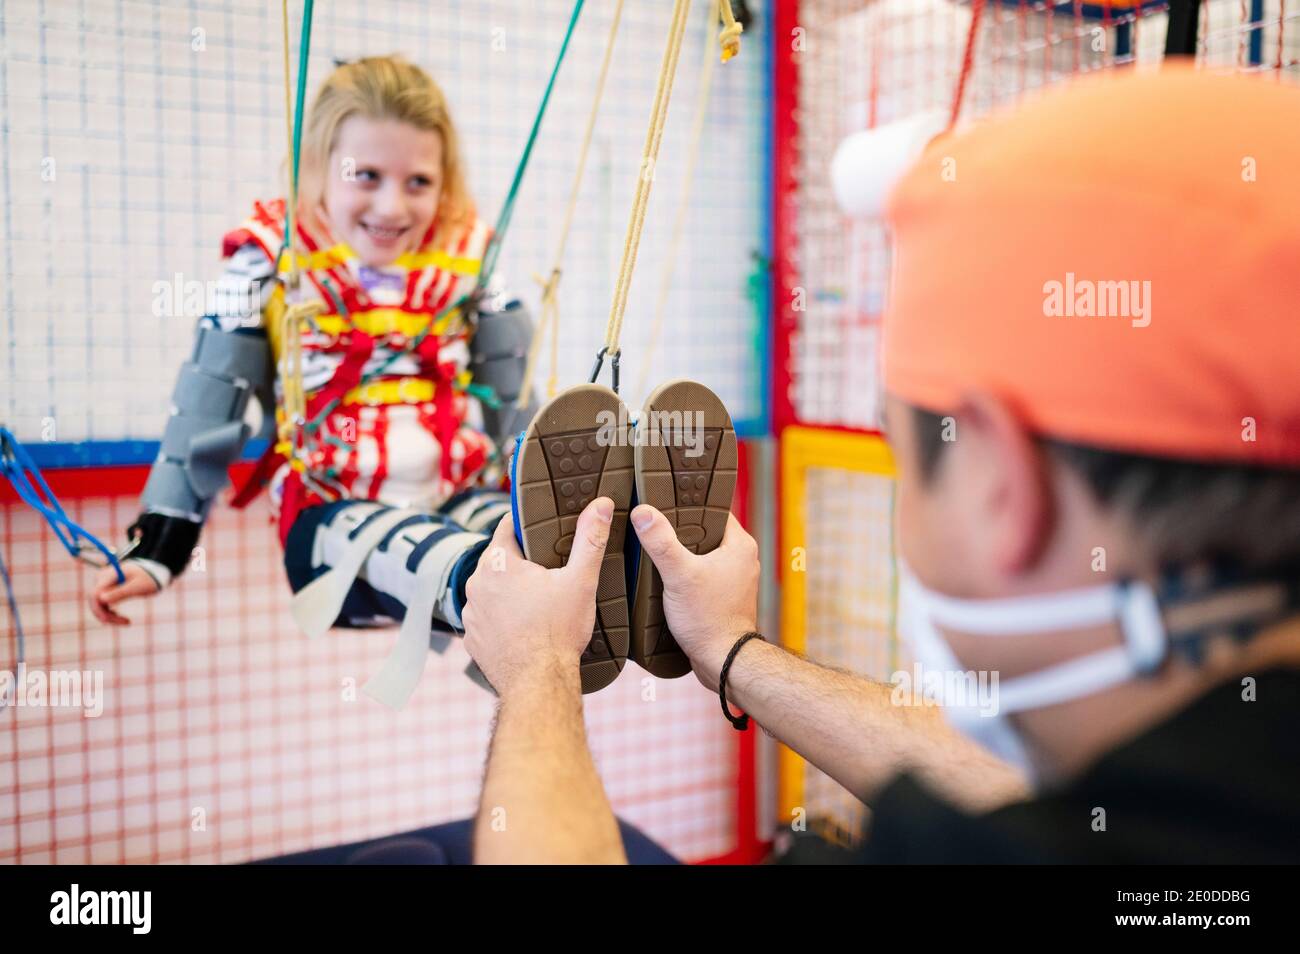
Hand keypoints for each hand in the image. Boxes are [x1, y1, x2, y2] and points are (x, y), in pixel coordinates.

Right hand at [90, 562, 161, 625]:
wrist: (152, 572)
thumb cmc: (147, 578)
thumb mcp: (138, 586)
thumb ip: (121, 592)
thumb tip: (101, 599)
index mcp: (110, 574)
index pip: (95, 593)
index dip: (98, 609)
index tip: (108, 620)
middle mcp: (102, 578)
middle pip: (95, 600)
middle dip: (106, 615)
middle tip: (127, 623)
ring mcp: (102, 584)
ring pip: (98, 604)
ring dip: (108, 616)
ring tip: (127, 622)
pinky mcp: (105, 590)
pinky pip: (102, 605)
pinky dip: (109, 613)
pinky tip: (119, 618)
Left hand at [462, 497, 613, 697]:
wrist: (538, 684)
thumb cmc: (557, 632)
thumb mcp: (580, 580)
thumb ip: (589, 539)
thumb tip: (600, 506)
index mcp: (498, 563)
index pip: (507, 526)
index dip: (526, 523)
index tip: (541, 527)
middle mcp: (476, 584)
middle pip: (499, 560)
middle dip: (521, 562)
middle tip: (548, 570)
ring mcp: (471, 613)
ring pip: (491, 590)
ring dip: (508, 591)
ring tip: (537, 602)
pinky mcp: (472, 639)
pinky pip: (486, 618)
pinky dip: (500, 618)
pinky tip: (522, 626)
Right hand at [629, 506, 758, 691]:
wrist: (722, 661)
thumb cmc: (709, 620)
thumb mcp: (678, 574)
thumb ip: (660, 541)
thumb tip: (644, 512)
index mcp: (740, 545)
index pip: (714, 510)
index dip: (690, 505)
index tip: (667, 502)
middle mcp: (743, 559)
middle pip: (707, 532)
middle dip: (683, 531)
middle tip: (656, 527)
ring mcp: (736, 579)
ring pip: (705, 555)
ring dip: (685, 555)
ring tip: (659, 552)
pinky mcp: (726, 597)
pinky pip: (705, 576)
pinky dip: (690, 575)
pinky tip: (670, 579)